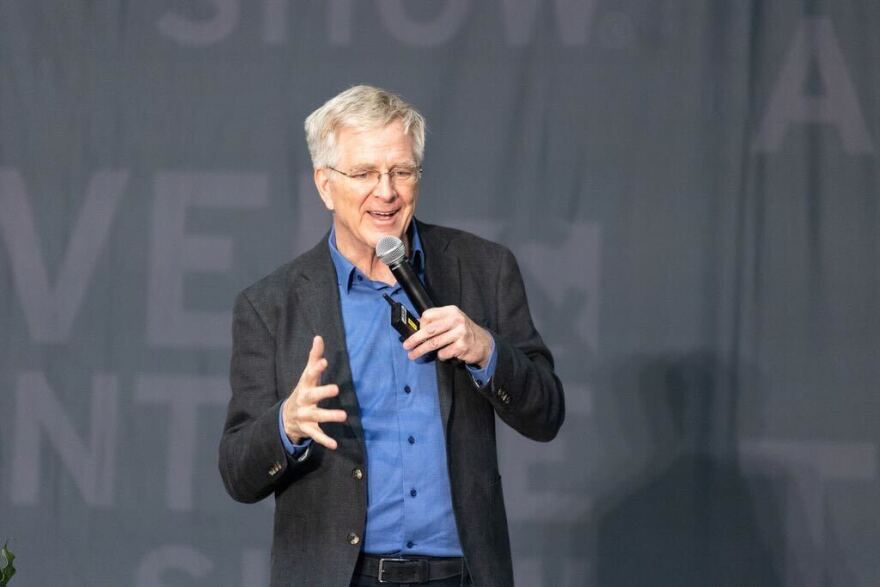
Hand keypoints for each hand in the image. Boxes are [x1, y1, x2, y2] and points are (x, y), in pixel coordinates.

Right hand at [282, 335, 346, 449]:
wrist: (286, 417)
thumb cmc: (304, 391)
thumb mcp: (307, 375)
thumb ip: (314, 357)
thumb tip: (319, 337)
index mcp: (305, 385)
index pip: (309, 375)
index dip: (316, 368)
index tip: (324, 361)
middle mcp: (304, 400)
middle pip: (312, 396)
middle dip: (322, 392)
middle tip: (335, 389)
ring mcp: (305, 415)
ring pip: (316, 416)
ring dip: (329, 416)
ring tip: (343, 416)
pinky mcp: (308, 429)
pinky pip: (316, 435)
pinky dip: (324, 440)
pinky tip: (335, 445)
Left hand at [402, 306, 492, 366]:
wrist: (483, 343)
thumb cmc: (463, 332)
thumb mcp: (452, 321)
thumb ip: (437, 322)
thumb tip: (416, 329)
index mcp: (451, 311)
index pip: (428, 315)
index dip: (419, 325)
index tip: (415, 333)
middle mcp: (456, 320)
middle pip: (429, 330)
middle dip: (415, 339)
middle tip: (406, 346)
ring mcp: (460, 333)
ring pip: (433, 343)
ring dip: (421, 351)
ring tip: (413, 355)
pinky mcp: (462, 346)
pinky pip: (443, 353)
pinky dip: (440, 355)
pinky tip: (445, 354)